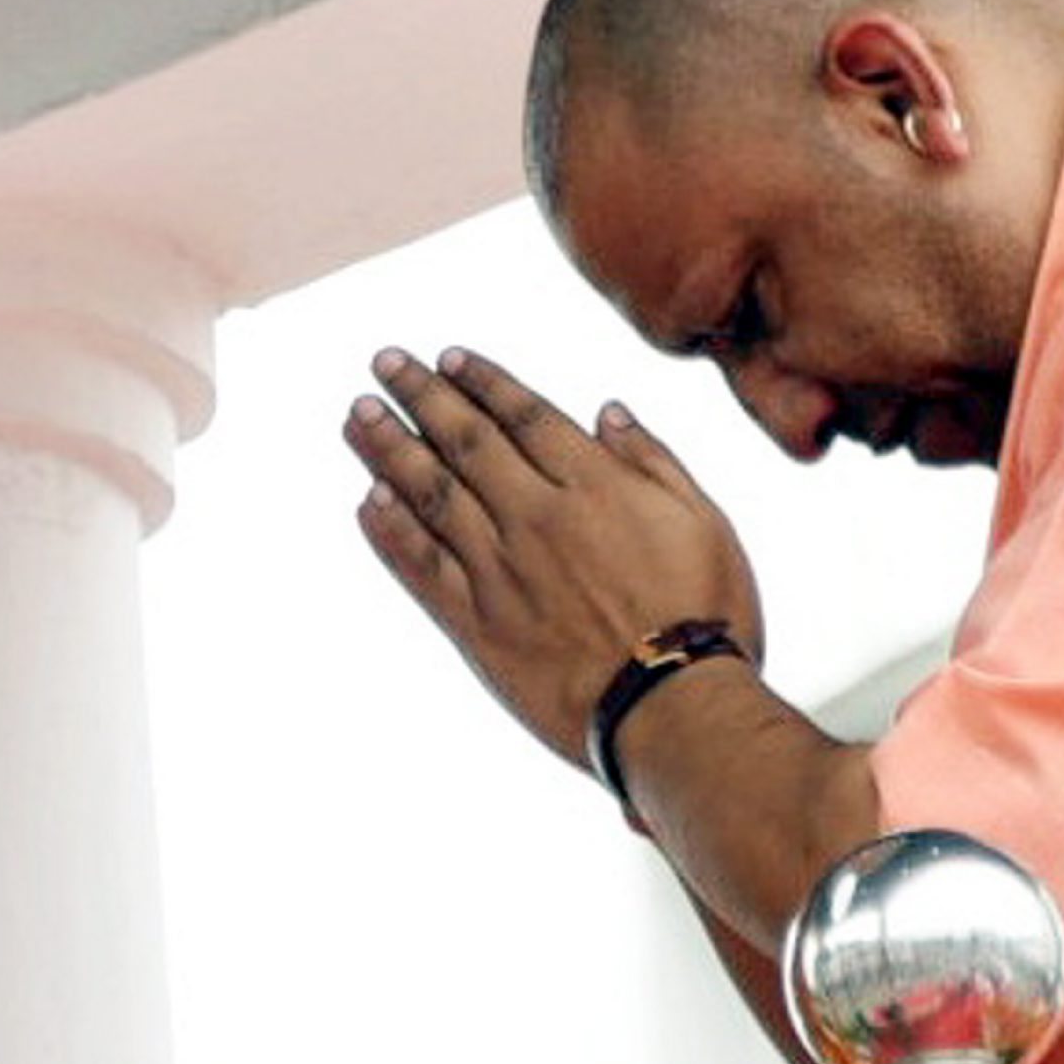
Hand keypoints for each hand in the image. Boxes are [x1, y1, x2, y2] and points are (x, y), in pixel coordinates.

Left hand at [345, 347, 767, 763]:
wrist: (671, 705)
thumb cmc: (703, 617)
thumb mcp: (704, 522)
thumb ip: (652, 462)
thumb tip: (609, 415)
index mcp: (592, 486)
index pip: (523, 416)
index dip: (482, 382)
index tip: (449, 358)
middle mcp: (534, 516)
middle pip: (465, 441)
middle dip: (421, 396)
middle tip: (385, 365)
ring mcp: (498, 569)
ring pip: (430, 493)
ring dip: (389, 450)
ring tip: (359, 415)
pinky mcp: (476, 622)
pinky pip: (419, 566)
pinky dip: (390, 531)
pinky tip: (368, 502)